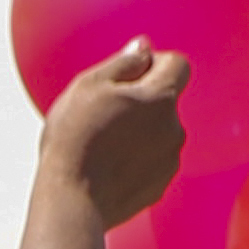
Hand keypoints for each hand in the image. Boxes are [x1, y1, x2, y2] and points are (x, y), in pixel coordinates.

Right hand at [40, 44, 190, 234]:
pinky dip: (136, 161)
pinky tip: (106, 169)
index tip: (127, 76)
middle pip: (166, 102)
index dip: (154, 63)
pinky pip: (152, 164)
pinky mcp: (159, 188)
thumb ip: (123, 62)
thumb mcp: (89, 86)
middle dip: (142, 102)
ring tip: (101, 145)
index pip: (178, 64)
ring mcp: (169, 162)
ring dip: (139, 132)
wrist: (71, 200)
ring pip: (159, 134)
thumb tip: (144, 47)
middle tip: (104, 114)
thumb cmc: (75, 138)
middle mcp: (175, 128)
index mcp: (161, 98)